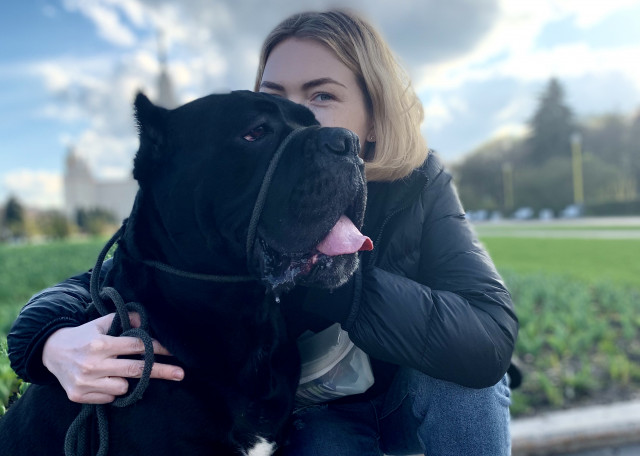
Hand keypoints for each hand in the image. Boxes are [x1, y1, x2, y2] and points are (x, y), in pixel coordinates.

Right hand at [42, 312, 183, 403]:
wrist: (51, 352)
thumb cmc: (84, 335)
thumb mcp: (102, 323)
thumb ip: (125, 320)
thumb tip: (146, 319)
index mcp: (100, 343)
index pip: (137, 346)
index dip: (157, 348)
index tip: (174, 352)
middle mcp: (93, 363)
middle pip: (136, 369)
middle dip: (161, 371)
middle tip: (181, 373)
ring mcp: (86, 381)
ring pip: (123, 387)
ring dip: (126, 380)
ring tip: (115, 370)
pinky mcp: (79, 395)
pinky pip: (109, 397)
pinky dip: (111, 390)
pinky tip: (102, 379)